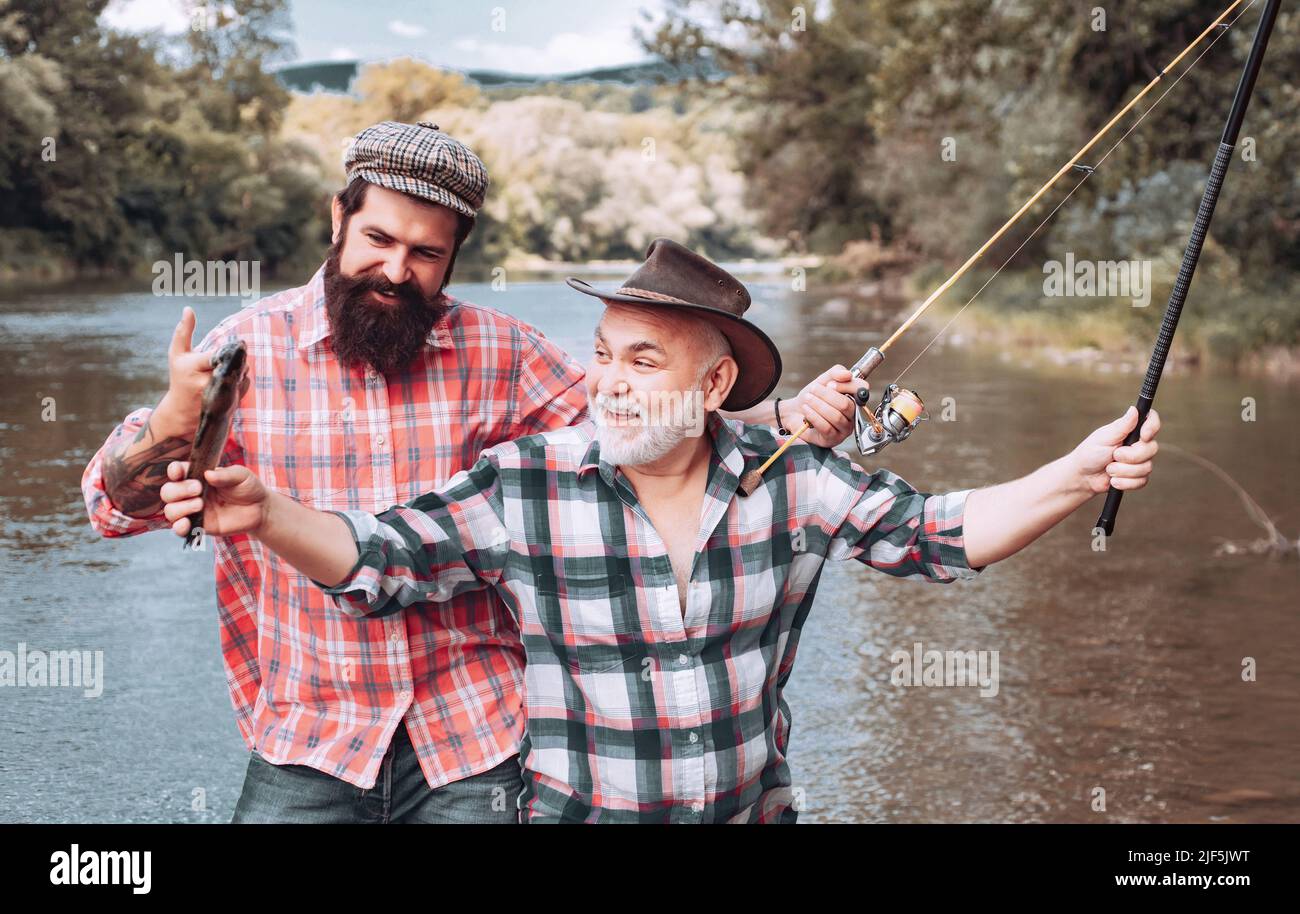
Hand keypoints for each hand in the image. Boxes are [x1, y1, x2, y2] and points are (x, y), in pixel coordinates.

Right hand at [153, 307, 249, 438]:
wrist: (182, 411)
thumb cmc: (180, 378)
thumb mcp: (177, 354)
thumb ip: (183, 332)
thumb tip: (188, 309)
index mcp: (192, 367)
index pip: (217, 355)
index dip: (227, 350)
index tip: (236, 343)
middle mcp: (206, 382)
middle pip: (232, 362)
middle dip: (235, 356)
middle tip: (236, 351)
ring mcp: (219, 394)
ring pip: (241, 371)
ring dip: (240, 366)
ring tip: (229, 366)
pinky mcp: (230, 402)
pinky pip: (245, 382)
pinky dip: (242, 377)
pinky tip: (232, 378)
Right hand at [161, 460, 269, 537]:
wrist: (260, 509)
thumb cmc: (248, 488)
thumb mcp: (241, 476)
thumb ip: (225, 474)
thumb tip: (208, 474)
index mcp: (198, 476)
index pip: (177, 472)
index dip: (174, 471)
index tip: (179, 472)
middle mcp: (190, 493)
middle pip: (168, 492)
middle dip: (178, 490)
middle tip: (198, 489)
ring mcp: (193, 510)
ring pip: (170, 510)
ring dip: (180, 507)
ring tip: (200, 504)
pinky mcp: (199, 526)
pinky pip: (180, 529)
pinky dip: (178, 527)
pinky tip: (186, 524)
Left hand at [784, 364, 869, 447]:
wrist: (795, 411)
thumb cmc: (813, 396)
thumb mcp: (823, 380)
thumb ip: (836, 373)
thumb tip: (847, 374)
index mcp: (854, 398)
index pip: (860, 390)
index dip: (845, 386)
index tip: (829, 384)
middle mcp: (852, 415)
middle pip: (846, 405)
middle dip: (827, 395)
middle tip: (813, 390)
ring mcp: (844, 429)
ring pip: (836, 417)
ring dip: (818, 405)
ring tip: (807, 399)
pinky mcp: (832, 439)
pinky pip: (826, 427)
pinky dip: (814, 416)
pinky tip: (806, 410)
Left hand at [1070, 406, 1160, 494]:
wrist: (1083, 477)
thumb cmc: (1090, 453)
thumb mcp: (1104, 437)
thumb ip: (1122, 426)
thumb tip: (1134, 409)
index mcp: (1131, 430)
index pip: (1152, 421)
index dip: (1152, 427)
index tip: (1143, 436)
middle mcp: (1138, 444)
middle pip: (1152, 448)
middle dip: (1130, 456)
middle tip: (1114, 456)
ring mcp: (1140, 461)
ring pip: (1146, 467)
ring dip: (1123, 471)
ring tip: (1109, 469)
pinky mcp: (1138, 477)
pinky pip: (1141, 481)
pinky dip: (1125, 482)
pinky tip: (1113, 480)